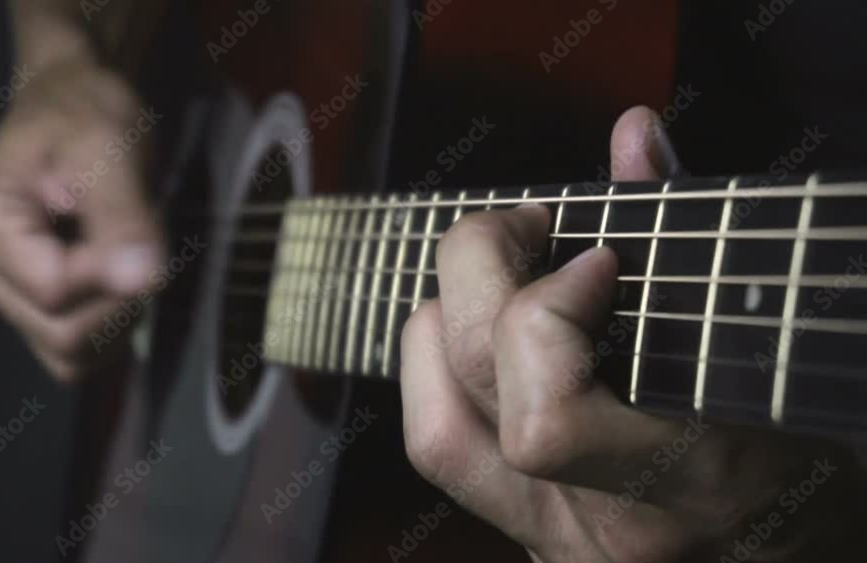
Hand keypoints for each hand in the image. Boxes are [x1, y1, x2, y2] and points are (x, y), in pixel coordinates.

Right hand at [0, 57, 164, 381]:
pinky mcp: (33, 315)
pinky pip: (78, 358)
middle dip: (119, 298)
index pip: (53, 291)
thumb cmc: (86, 117)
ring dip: (120, 316)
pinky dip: (113, 331)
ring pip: (72, 356)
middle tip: (136, 240)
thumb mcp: (110, 148)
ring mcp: (4, 298)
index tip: (130, 225)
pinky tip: (121, 284)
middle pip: (62, 334)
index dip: (107, 271)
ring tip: (126, 256)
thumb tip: (140, 281)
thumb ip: (123, 215)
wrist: (78, 112)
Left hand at [399, 106, 863, 560]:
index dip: (547, 312)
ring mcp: (556, 536)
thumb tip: (633, 133)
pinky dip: (433, 372)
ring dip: (439, 321)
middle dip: (479, 265)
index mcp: (692, 480)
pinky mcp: (529, 536)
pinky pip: (442, 449)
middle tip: (527, 226)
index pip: (547, 420)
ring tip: (489, 279)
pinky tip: (470, 334)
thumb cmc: (807, 445)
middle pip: (476, 382)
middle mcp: (606, 524)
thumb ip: (691, 234)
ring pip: (435, 428)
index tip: (598, 258)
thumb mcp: (774, 341)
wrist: (792, 549)